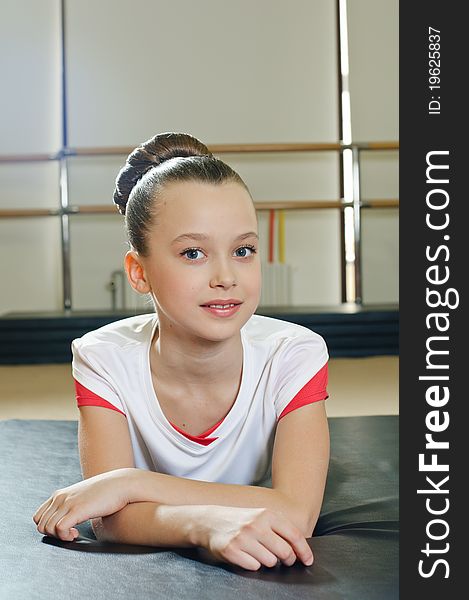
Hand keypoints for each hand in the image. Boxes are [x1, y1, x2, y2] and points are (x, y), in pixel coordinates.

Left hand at [32, 468, 131, 541]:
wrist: (122, 484)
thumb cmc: (106, 493)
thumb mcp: (83, 496)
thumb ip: (71, 504)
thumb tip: (67, 519)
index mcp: (59, 494)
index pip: (38, 516)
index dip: (48, 527)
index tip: (63, 529)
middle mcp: (60, 497)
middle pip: (41, 524)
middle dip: (53, 534)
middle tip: (70, 534)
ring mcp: (68, 503)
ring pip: (47, 528)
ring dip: (59, 536)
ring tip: (74, 534)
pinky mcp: (77, 510)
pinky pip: (59, 529)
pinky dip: (65, 536)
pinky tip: (77, 534)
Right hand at [195, 505, 313, 570]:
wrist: (210, 521)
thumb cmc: (241, 520)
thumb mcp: (261, 516)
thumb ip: (280, 528)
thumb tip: (300, 549)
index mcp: (267, 514)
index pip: (294, 535)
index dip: (304, 551)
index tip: (308, 561)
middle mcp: (256, 525)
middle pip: (285, 552)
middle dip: (287, 559)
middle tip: (283, 559)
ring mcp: (243, 538)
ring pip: (270, 562)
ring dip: (268, 561)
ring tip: (259, 552)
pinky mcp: (232, 551)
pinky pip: (254, 567)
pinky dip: (253, 564)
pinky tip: (246, 555)